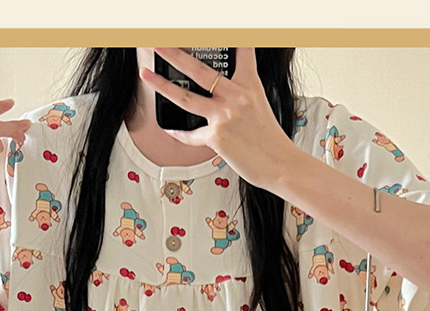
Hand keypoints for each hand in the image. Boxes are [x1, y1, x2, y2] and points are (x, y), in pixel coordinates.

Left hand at [140, 48, 296, 188]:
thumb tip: (220, 96)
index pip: (242, 51)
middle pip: (198, 69)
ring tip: (147, 75)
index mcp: (249, 85)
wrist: (281, 164)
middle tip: (159, 42)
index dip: (232, 36)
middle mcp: (235, 96)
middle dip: (174, 53)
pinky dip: (180, 134)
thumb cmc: (272, 141)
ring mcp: (224, 116)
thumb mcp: (260, 107)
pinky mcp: (216, 137)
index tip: (217, 27)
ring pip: (185, 97)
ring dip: (162, 85)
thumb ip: (240, 96)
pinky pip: (191, 134)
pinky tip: (170, 129)